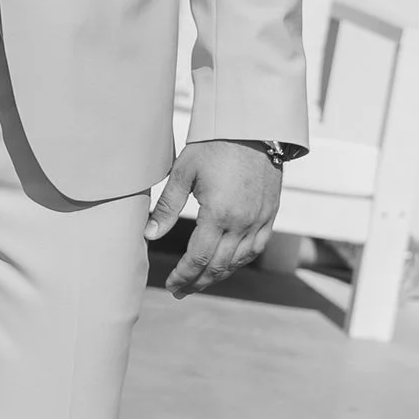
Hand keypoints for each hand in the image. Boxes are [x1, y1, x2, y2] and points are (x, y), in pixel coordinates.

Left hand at [148, 139, 282, 294]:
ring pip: (238, 261)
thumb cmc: (213, 145)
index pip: (198, 259)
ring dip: (218, 275)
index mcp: (218, 215)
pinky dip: (239, 261)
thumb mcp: (183, 172)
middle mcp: (242, 223)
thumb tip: (148, 235)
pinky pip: (256, 248)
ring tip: (200, 281)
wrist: (252, 127)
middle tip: (181, 291)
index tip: (171, 284)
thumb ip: (167, 207)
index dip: (183, 275)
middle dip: (198, 282)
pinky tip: (227, 264)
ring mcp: (260, 220)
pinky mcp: (270, 214)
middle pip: (218, 266)